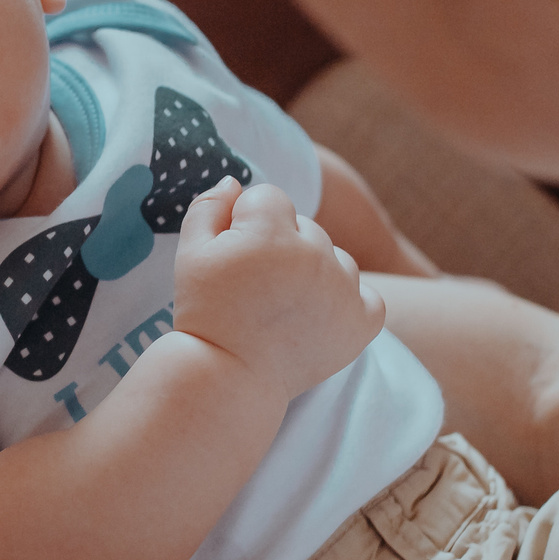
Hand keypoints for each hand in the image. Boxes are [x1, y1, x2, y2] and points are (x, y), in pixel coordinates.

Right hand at [170, 178, 386, 401]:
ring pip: (335, 260)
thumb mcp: (191, 253)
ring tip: (284, 307)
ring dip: (316, 274)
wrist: (228, 377)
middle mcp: (316, 252)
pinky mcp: (362, 321)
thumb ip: (209, 207)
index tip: (234, 258)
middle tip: (256, 289)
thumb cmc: (205, 314)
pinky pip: (367, 296)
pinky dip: (349, 304)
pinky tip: (319, 318)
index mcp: (273, 230)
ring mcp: (343, 287)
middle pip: (305, 228)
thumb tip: (235, 182)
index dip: (245, 224)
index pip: (269, 199)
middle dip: (282, 247)